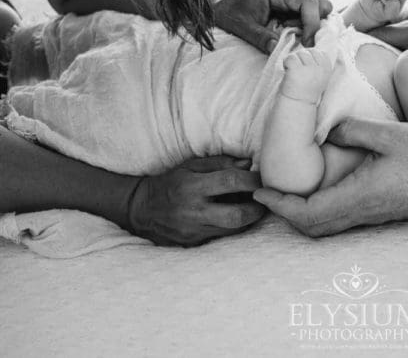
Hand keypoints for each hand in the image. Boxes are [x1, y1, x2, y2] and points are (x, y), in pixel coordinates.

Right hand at [127, 155, 265, 245]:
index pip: (230, 182)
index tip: (263, 178)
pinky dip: (235, 227)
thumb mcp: (190, 166)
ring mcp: (194, 231)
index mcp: (192, 186)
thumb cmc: (170, 182)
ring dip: (249, 219)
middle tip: (266, 200)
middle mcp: (193, 211)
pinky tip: (238, 218)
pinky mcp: (194, 244)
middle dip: (257, 208)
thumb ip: (220, 163)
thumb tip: (248, 164)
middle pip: (236, 215)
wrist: (142, 210)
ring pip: (232, 230)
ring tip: (255, 208)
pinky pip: (223, 236)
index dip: (252, 180)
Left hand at [214, 0, 332, 52]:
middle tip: (300, 38)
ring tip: (291, 34)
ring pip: (319, 8)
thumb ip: (260, 37)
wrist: (221, 5)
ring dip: (311, 24)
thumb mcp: (242, 27)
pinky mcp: (292, 2)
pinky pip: (310, 12)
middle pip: (322, 3)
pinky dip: (306, 25)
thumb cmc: (230, 13)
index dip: (313, 24)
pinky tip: (289, 31)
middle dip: (317, 24)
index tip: (306, 43)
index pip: (309, 2)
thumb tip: (277, 49)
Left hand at [253, 118, 407, 235]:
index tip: (261, 192)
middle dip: (284, 213)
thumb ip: (354, 130)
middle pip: (312, 227)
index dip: (280, 205)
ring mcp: (369, 216)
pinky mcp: (376, 213)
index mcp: (360, 195)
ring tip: (285, 191)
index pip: (309, 213)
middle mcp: (361, 212)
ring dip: (300, 214)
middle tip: (267, 192)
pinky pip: (338, 220)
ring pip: (324, 227)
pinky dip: (317, 210)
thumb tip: (326, 129)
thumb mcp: (390, 134)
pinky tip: (315, 190)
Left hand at [281, 47, 332, 103]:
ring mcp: (309, 70)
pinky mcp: (297, 71)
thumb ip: (317, 62)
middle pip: (309, 50)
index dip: (310, 58)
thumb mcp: (318, 75)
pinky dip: (286, 63)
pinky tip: (287, 72)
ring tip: (293, 73)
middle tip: (298, 71)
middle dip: (301, 58)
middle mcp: (320, 69)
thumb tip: (312, 44)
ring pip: (299, 53)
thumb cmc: (306, 89)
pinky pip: (290, 58)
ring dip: (293, 61)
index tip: (306, 69)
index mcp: (327, 69)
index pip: (319, 52)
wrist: (297, 105)